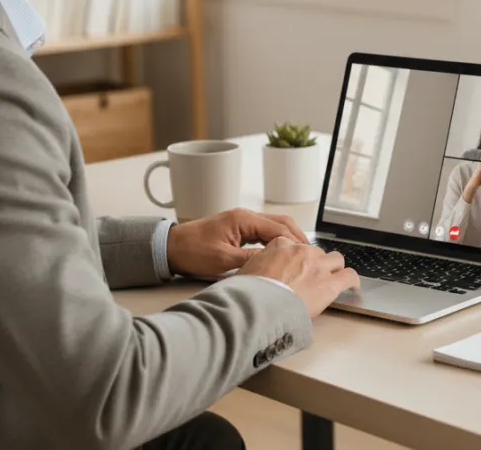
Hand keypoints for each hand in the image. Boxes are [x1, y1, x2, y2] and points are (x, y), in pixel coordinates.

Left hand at [166, 208, 308, 277]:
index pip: (278, 229)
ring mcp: (242, 221)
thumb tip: (274, 263)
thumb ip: (251, 259)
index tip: (307, 255)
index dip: (295, 243)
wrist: (170, 247)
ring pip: (274, 226)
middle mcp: (245, 216)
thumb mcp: (223, 260)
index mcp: (243, 219)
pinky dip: (276, 240)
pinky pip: (263, 232)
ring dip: (288, 239)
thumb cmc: (192, 251)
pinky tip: (281, 253)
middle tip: (311, 254)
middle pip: (281, 223)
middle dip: (297, 237)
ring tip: (300, 254)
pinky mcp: (238, 229)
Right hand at [238, 237, 360, 317]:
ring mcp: (318, 267)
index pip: (292, 245)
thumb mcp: (244, 271)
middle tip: (310, 279)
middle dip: (314, 264)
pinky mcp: (330, 284)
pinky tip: (352, 287)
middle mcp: (301, 252)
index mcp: (280, 245)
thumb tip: (252, 276)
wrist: (256, 307)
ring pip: (336, 259)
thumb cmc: (246, 293)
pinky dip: (352, 281)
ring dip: (334, 268)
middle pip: (315, 253)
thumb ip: (255, 267)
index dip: (294, 258)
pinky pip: (349, 276)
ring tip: (332, 280)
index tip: (293, 268)